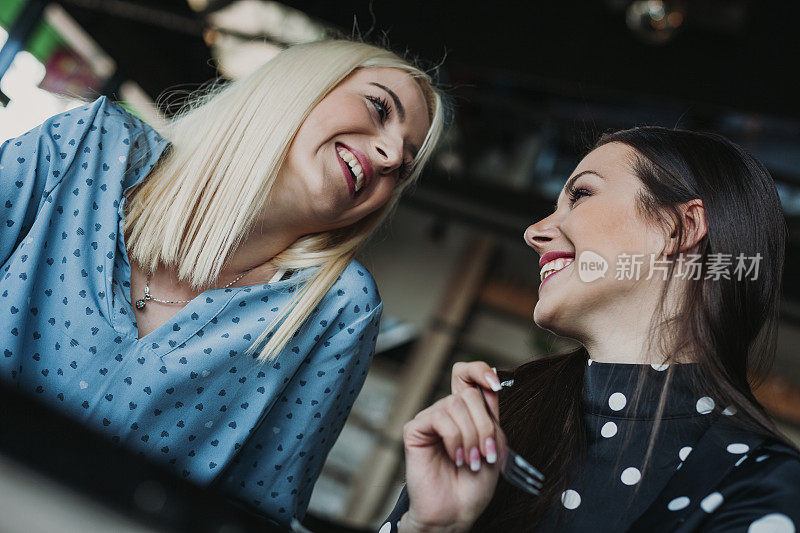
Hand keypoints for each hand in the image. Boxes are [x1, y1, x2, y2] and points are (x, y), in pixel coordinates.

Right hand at [399, 362, 503, 532]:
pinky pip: (439, 419)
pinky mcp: (415, 429)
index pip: (469, 375)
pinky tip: (456, 457)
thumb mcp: (495, 445)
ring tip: (471, 461)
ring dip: (471, 436)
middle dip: (484, 425)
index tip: (495, 384)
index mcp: (468, 412)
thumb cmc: (474, 484)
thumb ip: (493, 414)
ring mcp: (431, 419)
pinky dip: (454, 439)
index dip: (481, 371)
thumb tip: (492, 384)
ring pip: (456, 405)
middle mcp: (448, 412)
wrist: (457, 512)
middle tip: (486, 453)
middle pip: (469, 393)